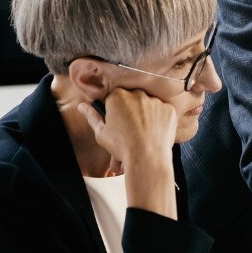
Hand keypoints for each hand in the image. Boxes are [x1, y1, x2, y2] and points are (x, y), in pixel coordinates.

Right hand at [78, 88, 178, 216]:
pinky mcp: (169, 109)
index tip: (115, 119)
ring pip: (148, 105)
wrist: (147, 158)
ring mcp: (155, 101)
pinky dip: (159, 120)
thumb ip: (91, 116)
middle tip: (129, 128)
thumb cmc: (122, 147)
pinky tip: (154, 132)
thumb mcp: (101, 132)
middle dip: (129, 110)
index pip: (114, 96)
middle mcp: (137, 94)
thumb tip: (82, 106)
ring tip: (142, 133)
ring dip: (145, 115)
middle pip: (132, 99)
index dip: (114, 109)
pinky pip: (163, 111)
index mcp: (118, 96)